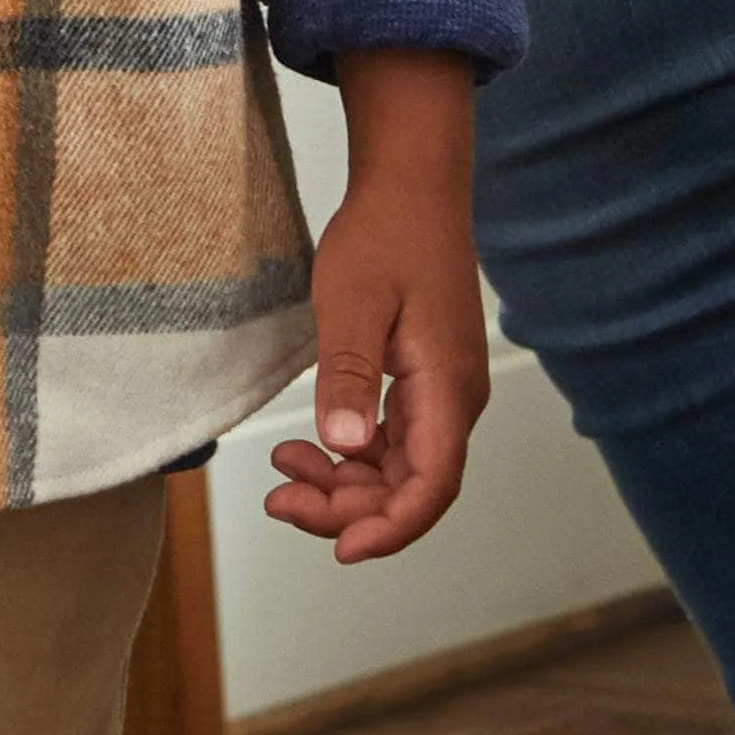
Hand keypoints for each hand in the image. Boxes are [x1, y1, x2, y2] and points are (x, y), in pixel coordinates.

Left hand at [263, 46, 487, 561]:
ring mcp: (441, 392)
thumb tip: (346, 449)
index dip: (389, 527)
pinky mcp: (423, 380)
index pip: (430, 486)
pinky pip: (393, 439)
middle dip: (349, 510)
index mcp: (448, 391)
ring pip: (399, 468)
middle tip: (279, 503)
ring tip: (281, 478)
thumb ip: (348, 374)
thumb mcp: (353, 301)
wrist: (411, 186)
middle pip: (411, 487)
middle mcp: (454, 402)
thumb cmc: (385, 235)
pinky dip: (351, 453)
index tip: (340, 548)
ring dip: (345, 485)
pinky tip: (306, 447)